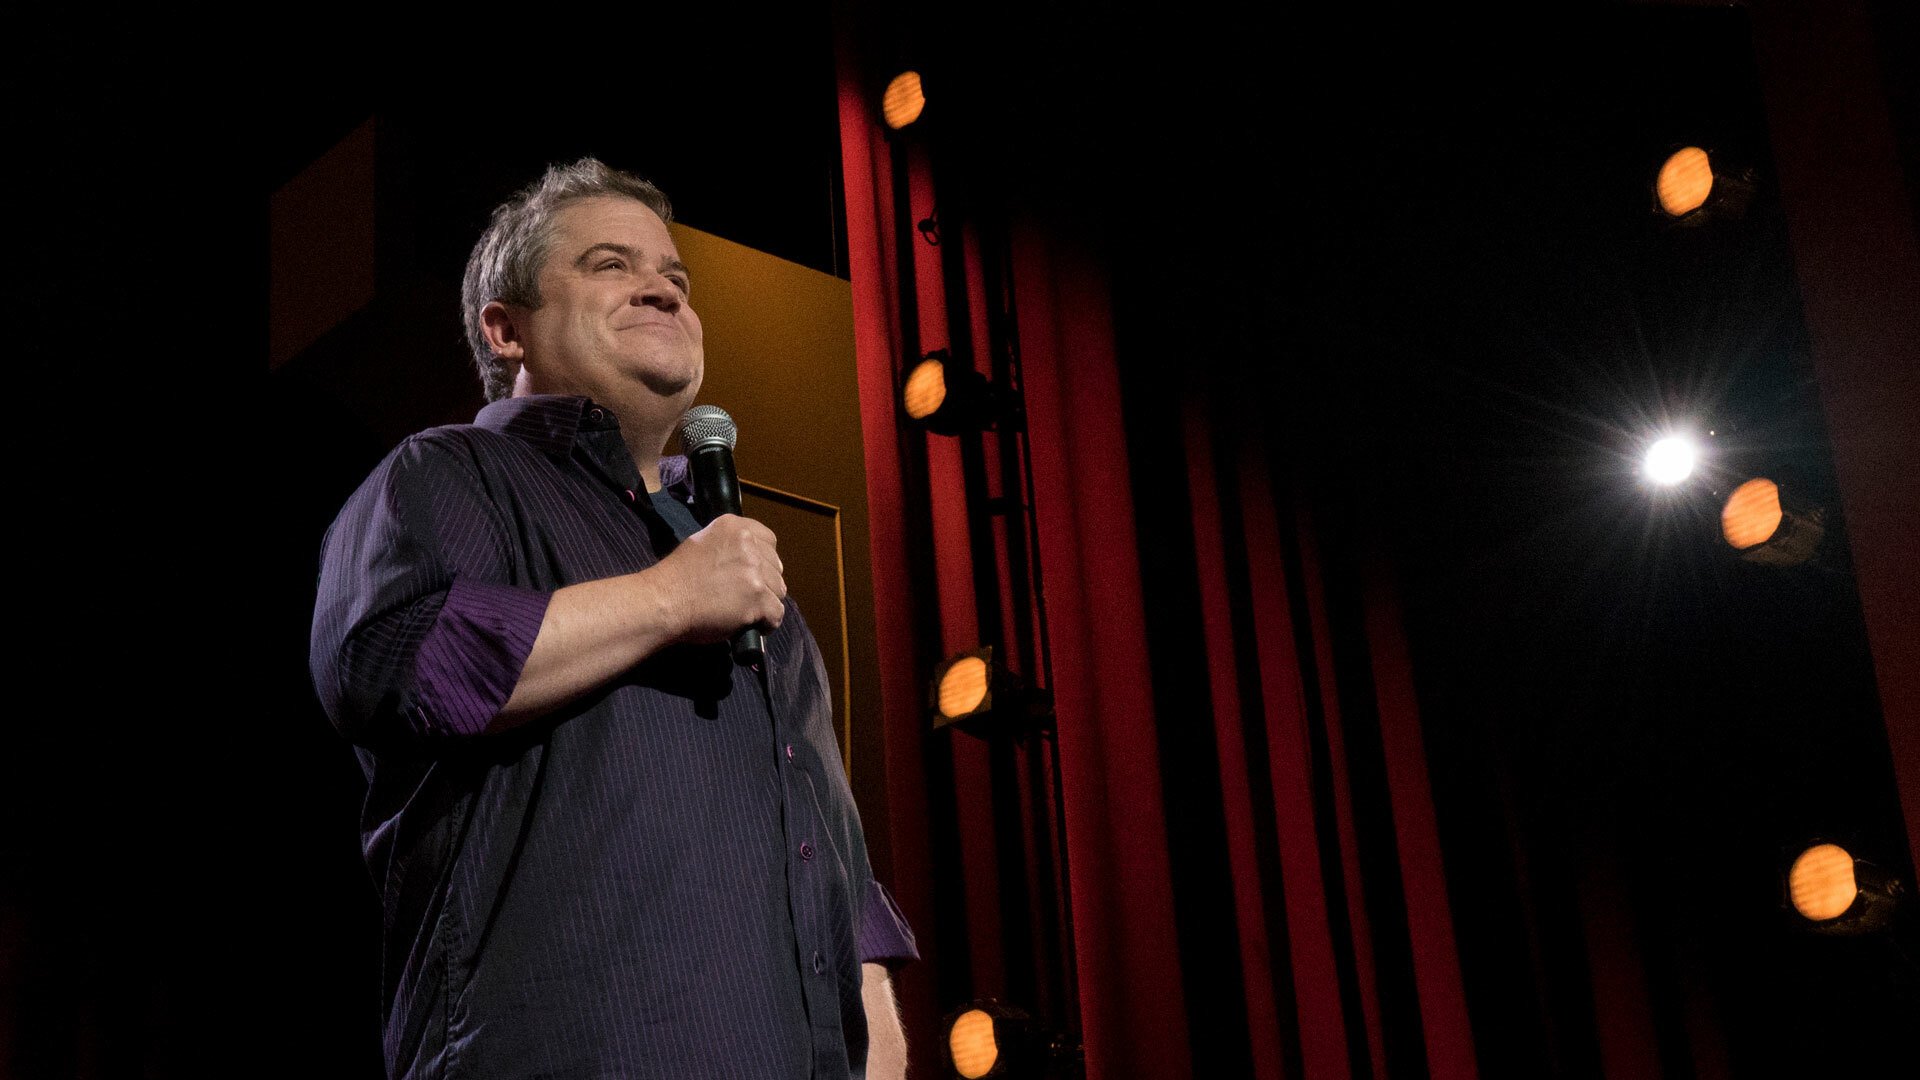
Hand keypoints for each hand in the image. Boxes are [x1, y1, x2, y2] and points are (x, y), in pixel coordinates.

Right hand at [655, 514, 784, 643]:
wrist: (664, 601)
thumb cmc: (677, 578)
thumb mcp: (703, 543)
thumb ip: (728, 545)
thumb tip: (748, 556)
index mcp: (735, 527)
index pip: (769, 540)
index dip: (763, 560)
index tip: (752, 572)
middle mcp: (748, 545)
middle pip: (776, 567)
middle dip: (764, 583)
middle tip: (743, 595)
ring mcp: (755, 571)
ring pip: (779, 590)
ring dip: (765, 603)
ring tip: (745, 610)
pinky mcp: (758, 597)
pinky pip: (776, 614)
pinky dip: (766, 623)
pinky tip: (751, 624)